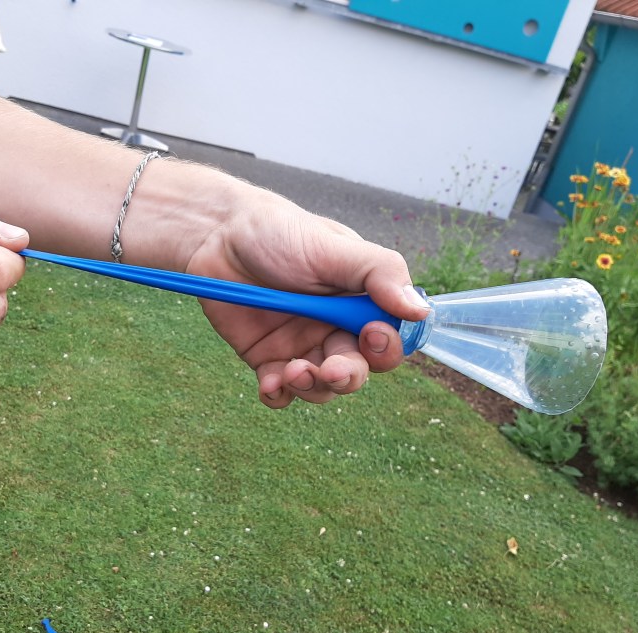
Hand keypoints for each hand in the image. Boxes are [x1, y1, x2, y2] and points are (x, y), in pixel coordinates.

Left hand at [186, 189, 429, 407]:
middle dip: (348, 376)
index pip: (389, 338)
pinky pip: (279, 392)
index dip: (387, 347)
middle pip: (357, 371)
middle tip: (330, 369)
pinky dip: (277, 395)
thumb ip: (378, 274)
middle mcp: (334, 329)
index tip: (372, 335)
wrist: (218, 235)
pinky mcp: (266, 360)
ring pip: (321, 388)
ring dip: (313, 387)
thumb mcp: (334, 246)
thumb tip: (419, 310)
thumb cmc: (280, 232)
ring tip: (292, 370)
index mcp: (359, 302)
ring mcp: (300, 347)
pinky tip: (269, 383)